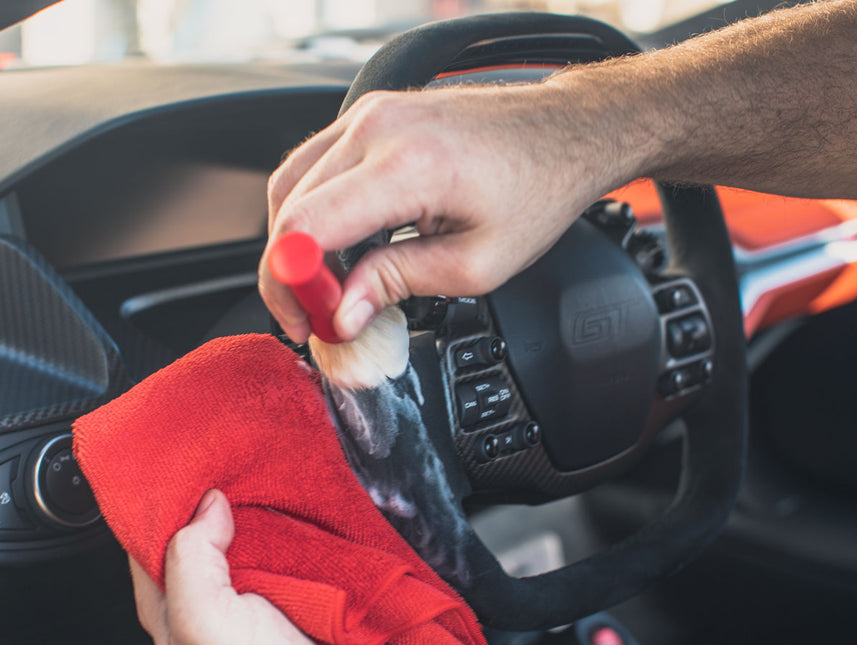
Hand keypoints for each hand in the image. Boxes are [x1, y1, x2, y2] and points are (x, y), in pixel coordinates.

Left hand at [130, 489, 388, 644]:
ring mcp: (250, 606)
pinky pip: (286, 556)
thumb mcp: (206, 619)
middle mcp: (205, 608)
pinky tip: (298, 515)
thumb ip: (192, 556)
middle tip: (227, 464)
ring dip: (256, 514)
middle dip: (211, 500)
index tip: (180, 467)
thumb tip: (206, 505)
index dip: (159, 503)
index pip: (146, 543)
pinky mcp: (292, 603)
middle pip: (197, 537)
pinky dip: (292, 534)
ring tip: (263, 479)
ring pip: (244, 543)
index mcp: (170, 613)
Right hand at [259, 75, 644, 342]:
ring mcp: (371, 112)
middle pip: (289, 207)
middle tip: (320, 317)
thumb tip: (342, 313)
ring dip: (300, 242)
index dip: (291, 283)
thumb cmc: (537, 187)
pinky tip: (346, 244)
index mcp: (407, 165)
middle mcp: (379, 127)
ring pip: (291, 183)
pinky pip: (315, 164)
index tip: (308, 320)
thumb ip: (398, 284)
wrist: (567, 129)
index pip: (305, 226)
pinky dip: (315, 209)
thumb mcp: (477, 263)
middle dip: (293, 272)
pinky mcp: (372, 113)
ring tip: (333, 285)